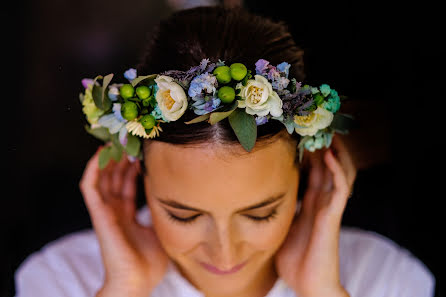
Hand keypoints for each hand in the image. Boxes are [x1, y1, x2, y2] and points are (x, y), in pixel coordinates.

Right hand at [79, 145, 168, 296]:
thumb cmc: (149, 262)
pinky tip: (100, 154)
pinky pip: (90, 189)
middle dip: (121, 158)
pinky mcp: (99, 215)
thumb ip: (158, 213)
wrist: (138, 282)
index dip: (131, 168)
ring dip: (107, 159)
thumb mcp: (158, 230)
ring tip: (117, 140)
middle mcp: (114, 211)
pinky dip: (92, 171)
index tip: (141, 151)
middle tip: (130, 139)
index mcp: (126, 215)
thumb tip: (169, 198)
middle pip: (114, 178)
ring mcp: (105, 212)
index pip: (125, 185)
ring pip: (102, 178)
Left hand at [274, 135, 355, 296]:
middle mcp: (322, 202)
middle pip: (328, 167)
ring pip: (339, 172)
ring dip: (335, 152)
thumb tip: (263, 197)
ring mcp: (329, 208)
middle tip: (314, 126)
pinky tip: (329, 155)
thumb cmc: (295, 260)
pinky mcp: (333, 216)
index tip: (298, 134)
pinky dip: (337, 170)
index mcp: (310, 204)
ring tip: (327, 133)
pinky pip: (339, 189)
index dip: (309, 153)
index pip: (313, 172)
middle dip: (323, 146)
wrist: (308, 285)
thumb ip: (279, 210)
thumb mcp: (282, 227)